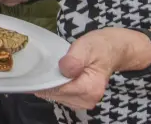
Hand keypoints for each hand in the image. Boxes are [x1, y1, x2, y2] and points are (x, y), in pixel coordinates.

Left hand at [34, 28, 150, 109]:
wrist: (111, 50)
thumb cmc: (98, 47)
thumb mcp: (86, 47)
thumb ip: (74, 59)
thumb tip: (63, 70)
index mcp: (90, 88)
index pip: (59, 90)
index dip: (47, 79)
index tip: (40, 68)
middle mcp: (88, 100)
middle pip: (56, 95)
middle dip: (48, 81)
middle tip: (47, 65)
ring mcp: (84, 102)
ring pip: (56, 96)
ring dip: (51, 84)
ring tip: (54, 69)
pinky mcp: (79, 100)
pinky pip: (60, 96)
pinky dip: (55, 86)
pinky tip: (57, 75)